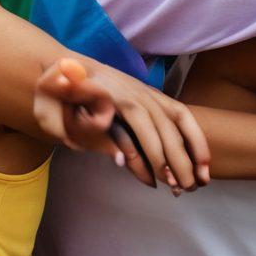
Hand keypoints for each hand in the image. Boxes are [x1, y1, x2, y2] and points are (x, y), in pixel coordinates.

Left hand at [35, 59, 210, 192]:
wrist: (62, 67)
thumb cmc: (53, 95)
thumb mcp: (51, 110)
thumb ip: (75, 129)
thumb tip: (117, 149)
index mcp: (109, 92)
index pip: (139, 119)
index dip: (152, 149)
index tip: (160, 178)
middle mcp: (133, 89)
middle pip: (162, 123)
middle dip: (176, 158)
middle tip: (183, 189)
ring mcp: (145, 91)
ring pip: (177, 120)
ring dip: (193, 149)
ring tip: (201, 181)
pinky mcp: (151, 96)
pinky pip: (180, 114)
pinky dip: (195, 137)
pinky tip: (204, 162)